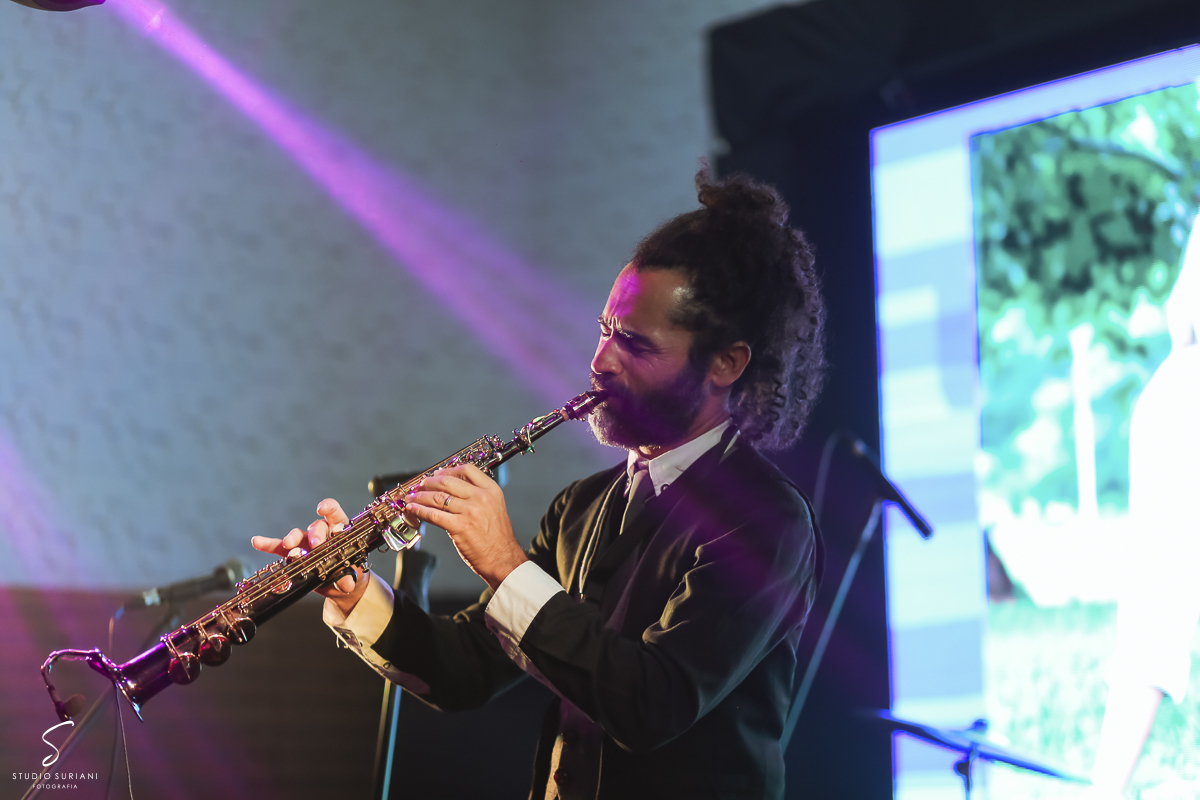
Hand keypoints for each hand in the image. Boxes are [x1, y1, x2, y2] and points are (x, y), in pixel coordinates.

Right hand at [251, 498, 369, 616]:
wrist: (341, 584)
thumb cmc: (350, 571)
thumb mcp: (353, 573)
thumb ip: (348, 575)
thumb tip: (346, 582)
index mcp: (339, 531)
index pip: (335, 515)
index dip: (329, 509)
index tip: (322, 508)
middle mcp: (322, 534)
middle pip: (316, 527)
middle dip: (315, 534)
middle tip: (315, 544)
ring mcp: (306, 543)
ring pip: (298, 536)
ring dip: (293, 538)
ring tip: (289, 545)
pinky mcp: (294, 555)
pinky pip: (279, 548)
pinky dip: (268, 544)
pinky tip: (257, 541)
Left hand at [403, 464, 526, 590]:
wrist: (503, 559)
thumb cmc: (498, 538)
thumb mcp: (494, 508)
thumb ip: (477, 496)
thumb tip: (452, 491)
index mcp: (491, 490)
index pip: (467, 470)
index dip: (448, 470)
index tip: (437, 474)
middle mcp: (481, 498)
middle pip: (448, 481)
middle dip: (429, 482)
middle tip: (420, 485)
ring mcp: (470, 511)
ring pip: (437, 497)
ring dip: (420, 496)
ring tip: (411, 497)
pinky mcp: (460, 527)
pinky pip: (434, 514)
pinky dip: (420, 510)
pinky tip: (413, 509)